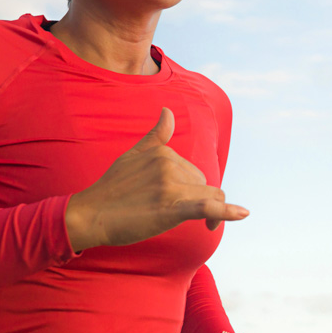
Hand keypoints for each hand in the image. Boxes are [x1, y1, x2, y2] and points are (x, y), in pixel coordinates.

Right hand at [65, 107, 248, 250]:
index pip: (194, 172)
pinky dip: (226, 212)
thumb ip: (156, 136)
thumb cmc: (112, 188)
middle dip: (195, 199)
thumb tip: (168, 110)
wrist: (89, 214)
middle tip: (167, 213)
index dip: (193, 190)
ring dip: (207, 212)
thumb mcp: (133, 155)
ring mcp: (170, 185)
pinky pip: (207, 206)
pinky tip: (242, 214)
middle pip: (204, 184)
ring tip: (188, 222)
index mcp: (164, 152)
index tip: (182, 204)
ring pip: (210, 198)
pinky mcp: (171, 207)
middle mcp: (169, 164)